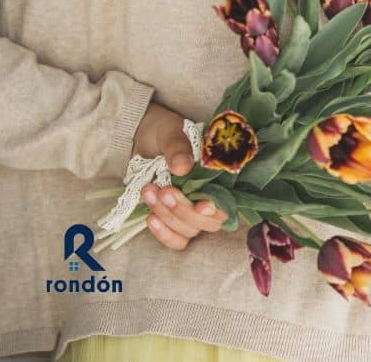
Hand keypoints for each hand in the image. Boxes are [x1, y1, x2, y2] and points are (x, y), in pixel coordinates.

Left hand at [132, 102, 226, 249]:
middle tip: (163, 191)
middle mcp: (209, 197)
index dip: (218, 209)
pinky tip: (150, 219)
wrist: (142, 135)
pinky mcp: (172, 218)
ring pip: (189, 230)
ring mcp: (190, 210)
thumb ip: (177, 147)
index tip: (203, 205)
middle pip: (209, 223)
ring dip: (168, 216)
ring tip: (149, 192)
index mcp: (219, 176)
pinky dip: (163, 233)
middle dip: (184, 211)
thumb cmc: (164, 131)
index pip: (228, 203)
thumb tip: (182, 166)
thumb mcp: (171, 131)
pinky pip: (176, 239)